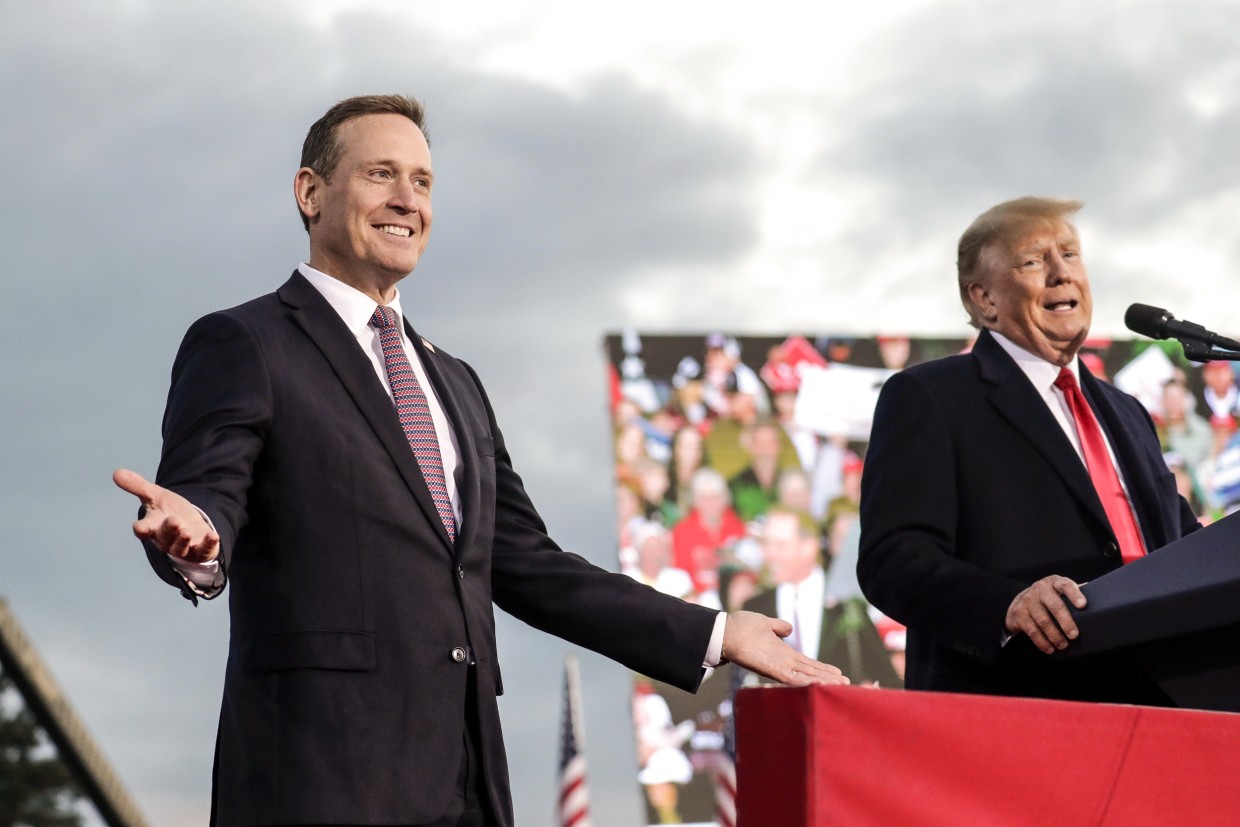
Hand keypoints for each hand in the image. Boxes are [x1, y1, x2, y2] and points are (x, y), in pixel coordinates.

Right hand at [113, 468, 219, 562]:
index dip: (142, 529)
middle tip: (173, 521)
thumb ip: (137, 486)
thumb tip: (116, 472)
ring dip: (183, 540)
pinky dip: (208, 545)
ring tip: (186, 531)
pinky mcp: (199, 550)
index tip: (140, 528)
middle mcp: (166, 539)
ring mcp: (183, 547)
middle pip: (164, 537)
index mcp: (153, 526)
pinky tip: (214, 536)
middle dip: (168, 530)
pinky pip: (203, 550)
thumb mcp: (155, 496)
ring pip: (180, 547)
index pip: (144, 529)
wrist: (189, 525)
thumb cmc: (168, 511)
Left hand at [722, 610, 849, 686]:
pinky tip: (819, 686)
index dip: (823, 668)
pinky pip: (792, 679)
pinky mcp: (771, 670)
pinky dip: (806, 683)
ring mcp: (778, 667)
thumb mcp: (764, 623)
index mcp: (783, 653)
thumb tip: (788, 629)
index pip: (808, 663)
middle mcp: (783, 662)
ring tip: (841, 686)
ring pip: (806, 677)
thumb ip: (778, 627)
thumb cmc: (740, 627)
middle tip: (849, 685)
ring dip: (823, 681)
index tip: (839, 673)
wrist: (724, 631)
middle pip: (811, 672)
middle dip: (829, 678)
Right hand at [1005, 575, 1085, 653]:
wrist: (1020, 601)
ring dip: (1055, 636)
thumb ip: (1073, 594)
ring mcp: (1027, 601)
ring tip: (1063, 645)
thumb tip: (1099, 599)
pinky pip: (1032, 631)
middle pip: (1054, 605)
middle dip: (1066, 622)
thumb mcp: (1059, 592)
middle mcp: (1039, 589)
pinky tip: (1050, 648)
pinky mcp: (1019, 613)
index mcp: (1054, 582)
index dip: (1074, 594)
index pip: (1065, 585)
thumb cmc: (1048, 598)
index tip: (1083, 605)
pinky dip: (1042, 642)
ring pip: (1043, 621)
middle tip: (1074, 635)